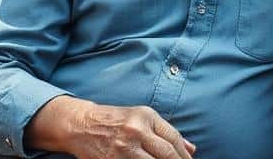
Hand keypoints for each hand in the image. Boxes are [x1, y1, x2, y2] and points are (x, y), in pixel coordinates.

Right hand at [26, 96, 195, 158]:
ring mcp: (123, 148)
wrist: (81, 124)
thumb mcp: (142, 118)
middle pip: (166, 154)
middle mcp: (136, 131)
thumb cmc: (116, 120)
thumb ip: (166, 132)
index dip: (184, 155)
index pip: (173, 139)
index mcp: (146, 117)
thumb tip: (191, 149)